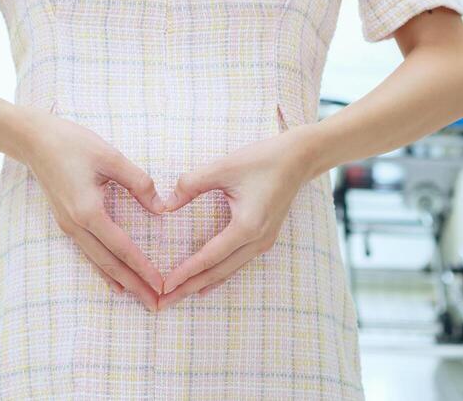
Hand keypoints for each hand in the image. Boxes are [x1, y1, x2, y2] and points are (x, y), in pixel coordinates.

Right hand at [21, 106, 166, 309]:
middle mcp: (76, 225)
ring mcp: (68, 226)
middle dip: (134, 285)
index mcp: (88, 211)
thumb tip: (160, 207)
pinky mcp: (65, 221)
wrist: (33, 139)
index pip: (122, 247)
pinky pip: (88, 252)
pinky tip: (114, 279)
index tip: (161, 284)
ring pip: (97, 261)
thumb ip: (138, 182)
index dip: (142, 267)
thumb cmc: (71, 143)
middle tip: (156, 304)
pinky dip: (103, 269)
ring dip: (121, 280)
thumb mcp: (109, 156)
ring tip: (139, 297)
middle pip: (109, 264)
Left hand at [156, 126, 312, 308]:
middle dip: (188, 288)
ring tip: (178, 296)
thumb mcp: (224, 167)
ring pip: (228, 271)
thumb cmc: (263, 159)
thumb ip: (192, 184)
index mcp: (247, 226)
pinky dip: (218, 275)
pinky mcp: (264, 238)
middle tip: (163, 303)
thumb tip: (165, 204)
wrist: (299, 158)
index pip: (209, 257)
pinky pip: (237, 263)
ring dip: (201, 284)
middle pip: (217, 272)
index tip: (164, 286)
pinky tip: (205, 284)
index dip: (185, 273)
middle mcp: (257, 240)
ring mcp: (263, 242)